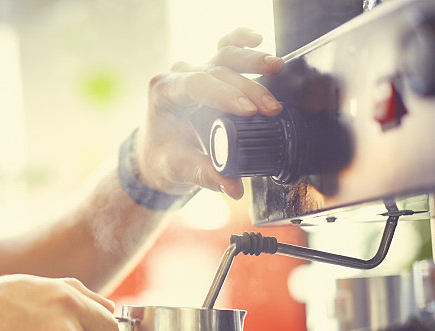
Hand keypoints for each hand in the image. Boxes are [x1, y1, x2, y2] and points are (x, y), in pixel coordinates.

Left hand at [137, 27, 284, 199]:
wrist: (157, 154)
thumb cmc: (163, 158)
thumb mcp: (178, 169)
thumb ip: (204, 175)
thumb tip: (233, 187)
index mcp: (164, 93)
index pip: (197, 85)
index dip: (225, 95)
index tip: (248, 111)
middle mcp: (178, 76)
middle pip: (217, 70)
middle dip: (248, 88)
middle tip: (270, 108)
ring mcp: (195, 71)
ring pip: (225, 55)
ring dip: (252, 61)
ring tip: (276, 68)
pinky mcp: (210, 72)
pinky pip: (226, 49)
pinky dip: (241, 41)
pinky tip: (256, 39)